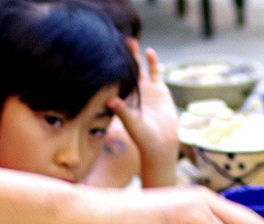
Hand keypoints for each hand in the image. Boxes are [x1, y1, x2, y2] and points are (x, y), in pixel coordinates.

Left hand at [107, 42, 179, 186]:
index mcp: (122, 98)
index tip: (102, 53)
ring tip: (130, 41)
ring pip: (140, 69)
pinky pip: (156, 73)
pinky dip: (153, 63)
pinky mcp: (160, 91)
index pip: (114, 78)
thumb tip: (110, 99)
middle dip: (121, 57)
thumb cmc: (143, 137)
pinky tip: (149, 51)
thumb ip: (121, 110)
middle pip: (125, 70)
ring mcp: (147, 90)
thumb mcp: (131, 123)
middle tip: (113, 41)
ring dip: (135, 56)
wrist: (162, 143)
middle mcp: (133, 92)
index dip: (109, 67)